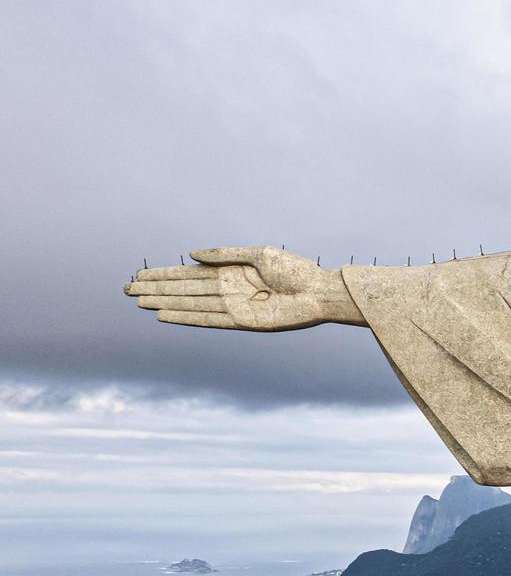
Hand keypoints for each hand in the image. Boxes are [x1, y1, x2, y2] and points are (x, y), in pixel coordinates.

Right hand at [124, 246, 361, 330]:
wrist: (319, 292)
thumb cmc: (295, 270)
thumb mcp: (258, 253)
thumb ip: (223, 254)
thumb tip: (190, 253)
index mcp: (231, 272)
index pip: (190, 274)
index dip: (165, 275)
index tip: (140, 276)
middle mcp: (227, 290)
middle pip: (184, 290)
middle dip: (156, 289)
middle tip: (127, 290)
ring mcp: (232, 307)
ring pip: (190, 304)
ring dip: (164, 303)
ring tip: (138, 301)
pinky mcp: (241, 322)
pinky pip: (207, 320)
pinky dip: (185, 318)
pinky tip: (164, 316)